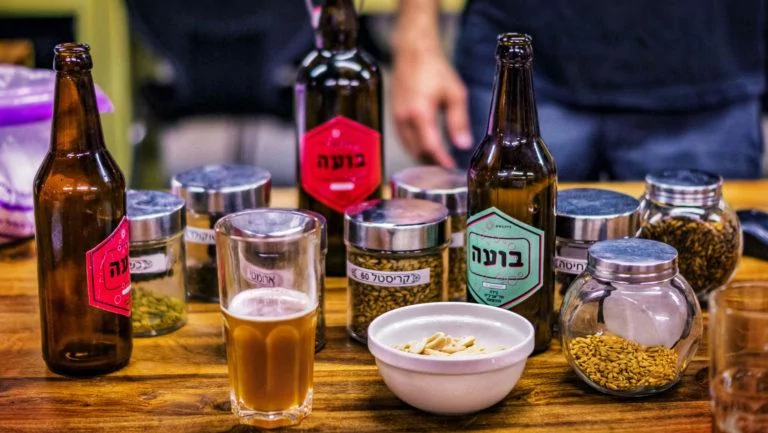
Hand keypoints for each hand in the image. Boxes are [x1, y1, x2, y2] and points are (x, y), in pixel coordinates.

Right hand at [391, 49, 472, 167]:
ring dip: (422, 156)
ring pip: (408, 147)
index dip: (441, 160)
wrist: (413, 52)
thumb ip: (459, 121)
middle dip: (432, 161)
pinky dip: (414, 146)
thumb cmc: (435, 69)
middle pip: (418, 150)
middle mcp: (405, 118)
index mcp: (421, 113)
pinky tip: (425, 147)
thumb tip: (463, 145)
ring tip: (437, 161)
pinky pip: (403, 138)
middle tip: (447, 168)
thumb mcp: (455, 93)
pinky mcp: (394, 115)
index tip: (451, 168)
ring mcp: (397, 117)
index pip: (430, 146)